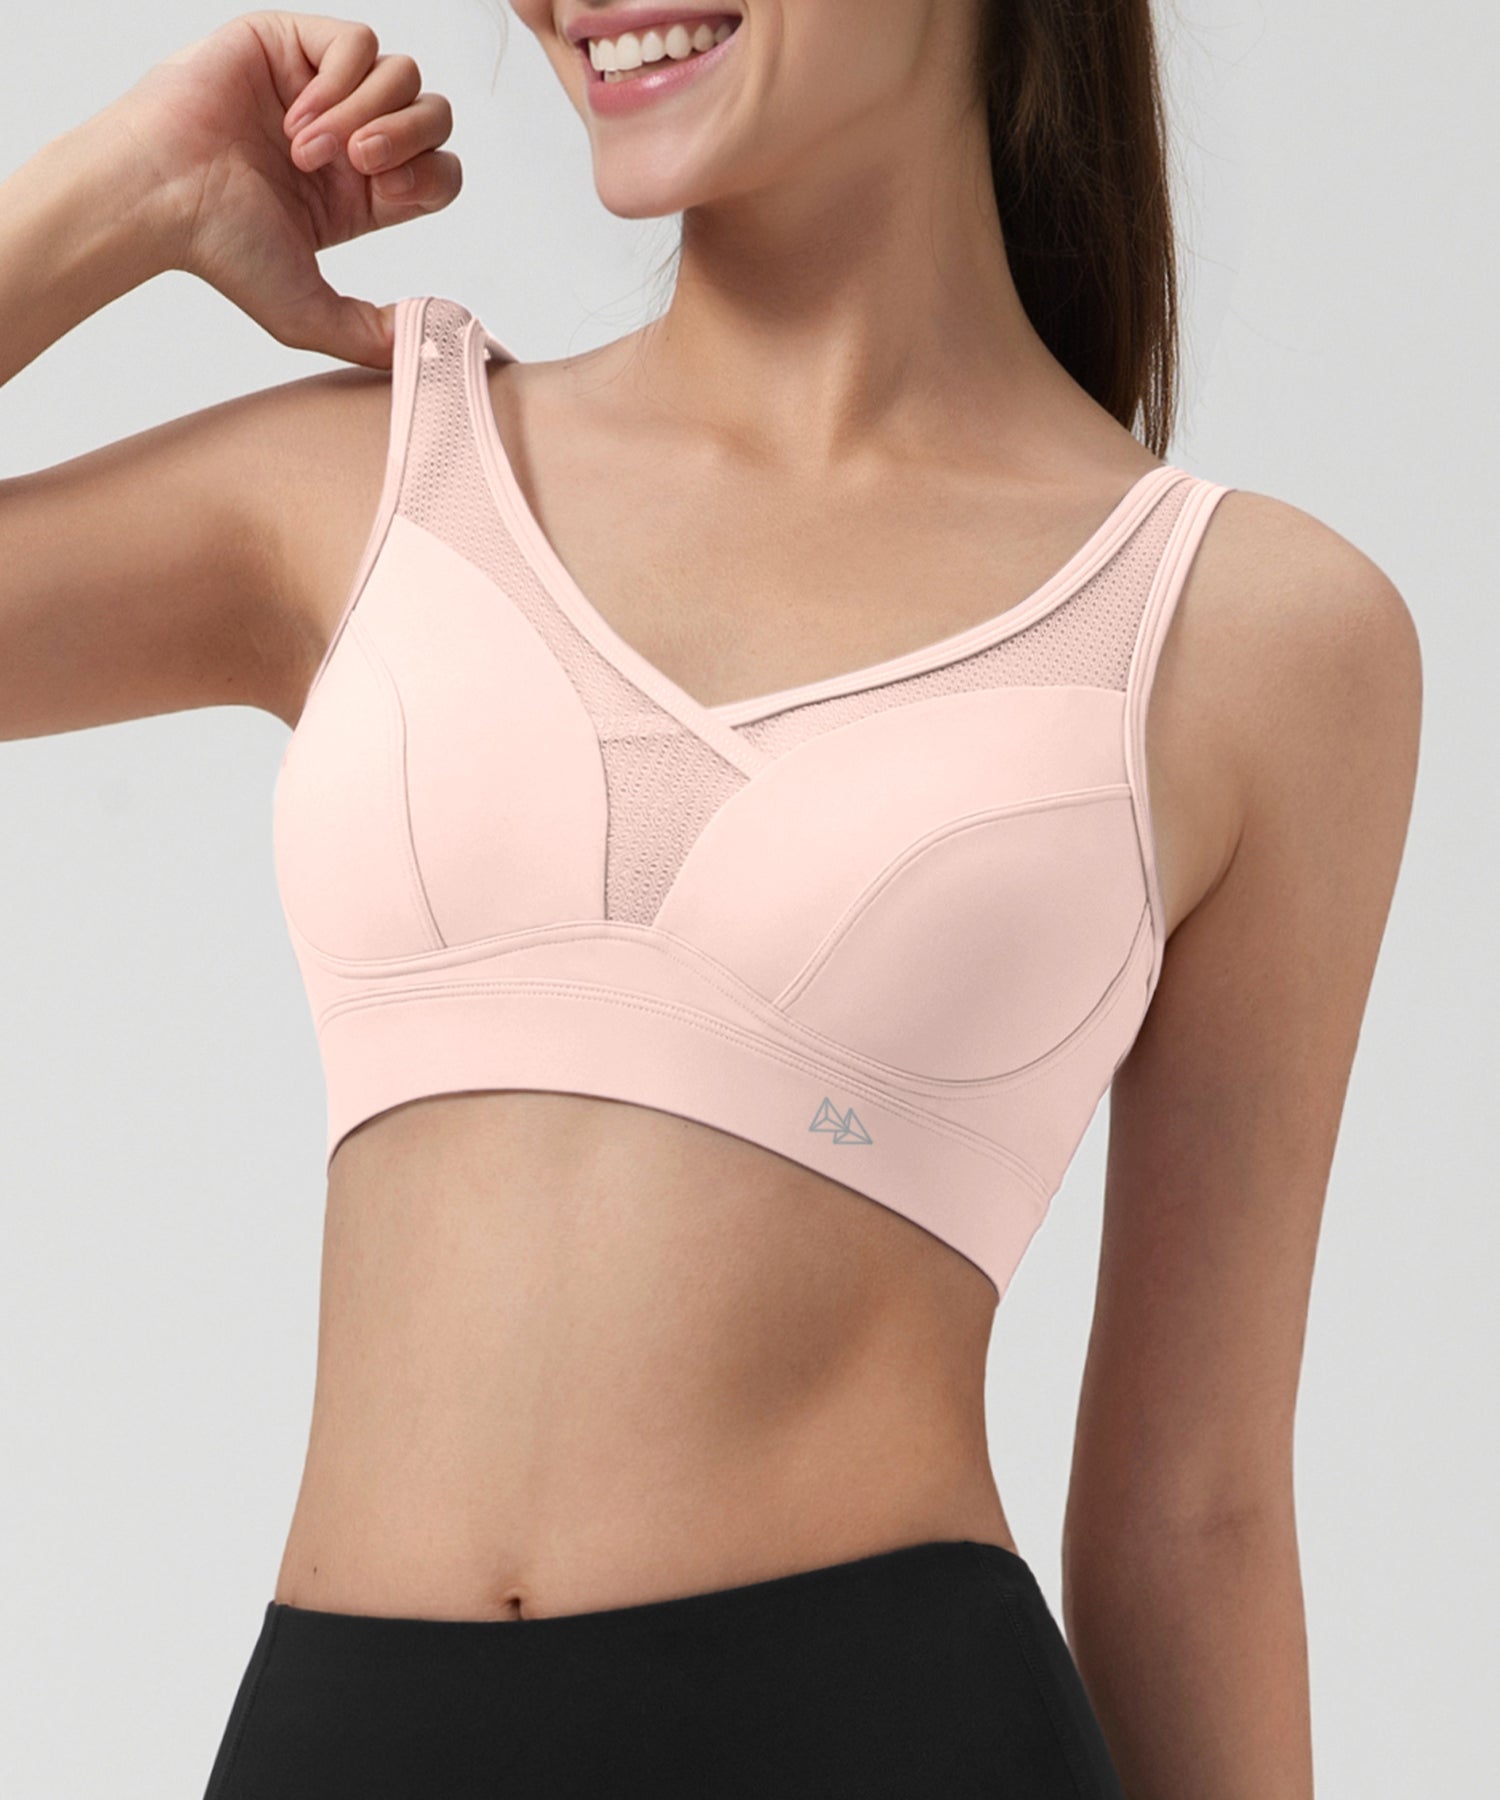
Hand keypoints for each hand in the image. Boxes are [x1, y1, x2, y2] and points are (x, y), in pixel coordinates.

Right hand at [103, 12, 460, 366]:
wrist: (163, 195)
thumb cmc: (221, 246)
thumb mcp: (309, 313)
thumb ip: (371, 336)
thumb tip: (428, 344)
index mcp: (362, 194)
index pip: (440, 170)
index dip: (429, 177)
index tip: (382, 196)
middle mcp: (350, 139)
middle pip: (434, 116)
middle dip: (410, 139)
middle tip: (361, 165)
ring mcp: (324, 87)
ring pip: (403, 75)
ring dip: (365, 113)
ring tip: (308, 148)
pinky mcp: (294, 44)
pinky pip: (359, 44)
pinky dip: (338, 81)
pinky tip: (296, 117)